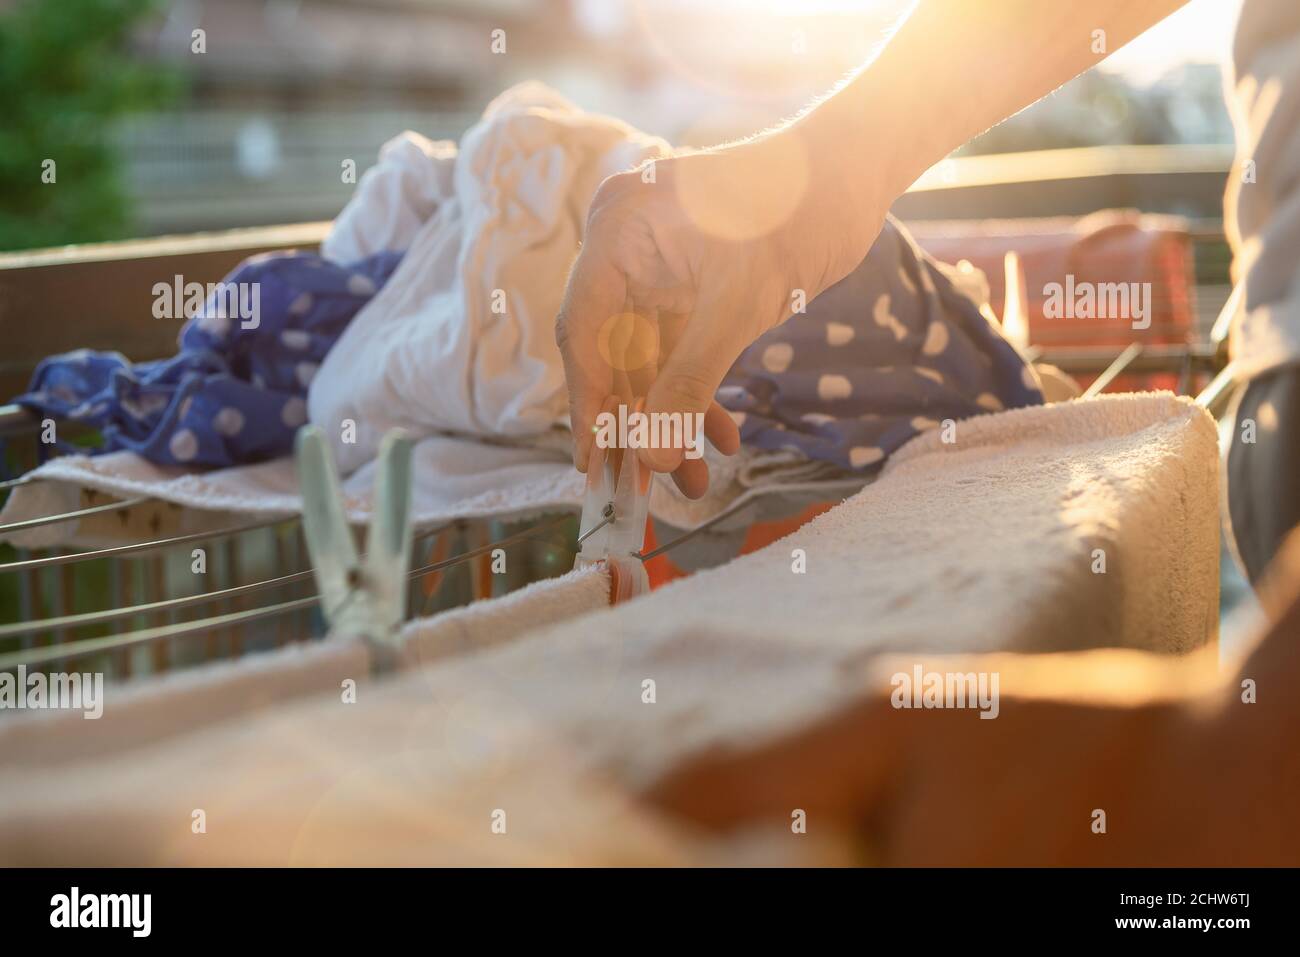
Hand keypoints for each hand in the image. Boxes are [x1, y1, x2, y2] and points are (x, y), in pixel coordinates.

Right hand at [556, 136, 882, 497]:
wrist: (855, 171)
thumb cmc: (794, 213)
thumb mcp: (737, 306)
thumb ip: (690, 383)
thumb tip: (653, 459)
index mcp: (616, 231)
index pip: (584, 331)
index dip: (588, 403)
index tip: (594, 464)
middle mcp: (625, 247)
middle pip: (614, 352)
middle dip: (635, 423)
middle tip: (638, 491)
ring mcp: (658, 265)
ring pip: (651, 360)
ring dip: (671, 419)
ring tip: (690, 481)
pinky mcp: (691, 282)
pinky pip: (683, 349)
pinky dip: (700, 392)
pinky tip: (723, 438)